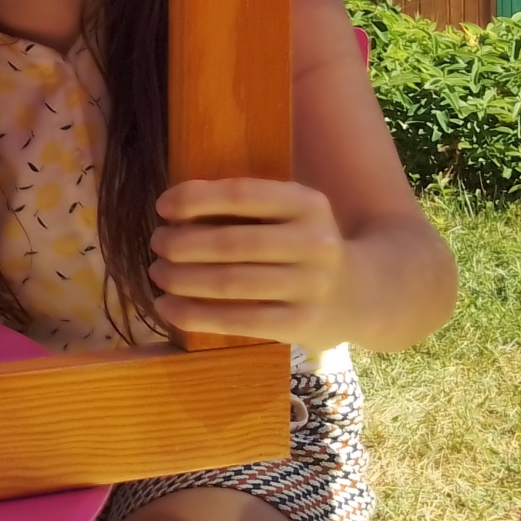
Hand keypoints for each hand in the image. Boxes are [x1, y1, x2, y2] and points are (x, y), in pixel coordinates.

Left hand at [147, 177, 347, 349]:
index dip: (196, 199)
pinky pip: (238, 321)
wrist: (364, 293)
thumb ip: (247, 208)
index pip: (243, 195)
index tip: (162, 207)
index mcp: (307, 203)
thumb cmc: (306, 246)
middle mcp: (315, 242)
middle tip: (156, 245)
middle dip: (182, 244)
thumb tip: (173, 208)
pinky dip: (195, 315)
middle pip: (232, 243)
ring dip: (182, 279)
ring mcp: (311, 287)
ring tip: (157, 274)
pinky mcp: (302, 325)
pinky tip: (168, 308)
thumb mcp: (292, 213)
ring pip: (231, 284)